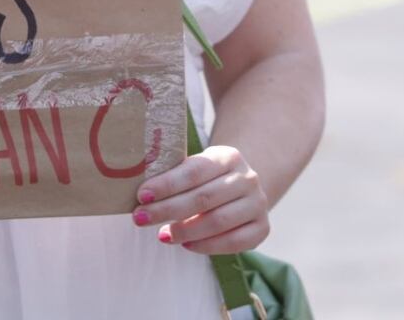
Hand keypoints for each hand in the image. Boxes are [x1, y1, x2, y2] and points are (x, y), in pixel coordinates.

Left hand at [132, 145, 269, 253]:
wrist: (242, 189)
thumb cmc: (208, 179)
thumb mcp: (196, 167)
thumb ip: (175, 175)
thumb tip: (141, 192)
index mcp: (229, 156)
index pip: (194, 171)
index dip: (167, 184)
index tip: (141, 195)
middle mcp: (247, 178)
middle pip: (203, 198)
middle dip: (167, 210)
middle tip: (141, 218)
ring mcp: (258, 204)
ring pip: (217, 221)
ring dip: (185, 231)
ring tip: (162, 235)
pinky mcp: (262, 228)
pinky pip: (233, 242)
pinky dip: (207, 246)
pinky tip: (186, 245)